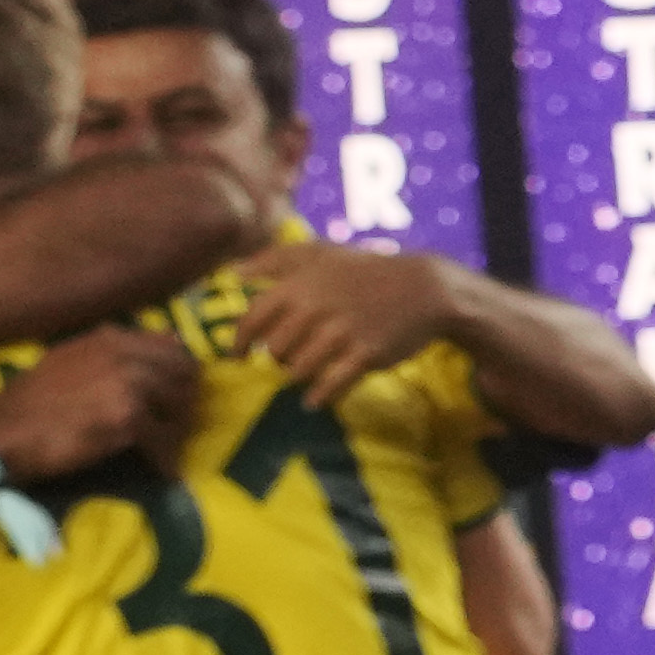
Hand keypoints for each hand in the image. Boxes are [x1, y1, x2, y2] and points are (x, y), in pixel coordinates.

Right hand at [0, 327, 203, 490]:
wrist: (0, 433)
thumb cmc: (31, 402)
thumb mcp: (73, 360)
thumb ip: (119, 352)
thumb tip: (172, 340)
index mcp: (111, 338)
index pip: (174, 349)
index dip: (181, 376)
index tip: (175, 398)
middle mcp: (124, 354)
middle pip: (185, 376)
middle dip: (185, 404)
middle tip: (174, 428)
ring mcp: (127, 384)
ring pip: (180, 408)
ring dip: (178, 432)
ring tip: (164, 449)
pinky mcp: (126, 418)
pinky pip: (164, 441)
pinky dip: (166, 460)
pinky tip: (161, 471)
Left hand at [228, 241, 464, 407]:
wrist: (423, 289)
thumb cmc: (364, 271)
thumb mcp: (319, 254)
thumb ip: (273, 260)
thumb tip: (231, 272)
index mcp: (299, 286)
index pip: (253, 320)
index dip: (239, 342)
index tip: (237, 357)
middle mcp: (315, 309)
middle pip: (275, 350)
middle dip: (277, 359)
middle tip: (287, 360)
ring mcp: (342, 333)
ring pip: (299, 370)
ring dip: (297, 376)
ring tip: (304, 375)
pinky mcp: (366, 354)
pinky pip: (332, 384)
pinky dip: (320, 396)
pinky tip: (315, 401)